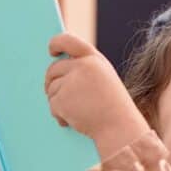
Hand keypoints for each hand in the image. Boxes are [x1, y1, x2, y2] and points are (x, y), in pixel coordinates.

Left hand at [45, 33, 149, 156]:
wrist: (119, 128)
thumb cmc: (114, 108)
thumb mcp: (104, 80)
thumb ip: (85, 70)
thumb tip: (59, 72)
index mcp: (94, 59)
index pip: (68, 41)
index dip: (56, 43)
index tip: (51, 50)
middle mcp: (81, 66)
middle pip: (53, 69)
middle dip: (51, 82)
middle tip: (57, 94)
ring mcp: (70, 82)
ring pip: (51, 89)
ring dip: (58, 102)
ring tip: (75, 113)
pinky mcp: (62, 99)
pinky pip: (52, 104)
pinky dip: (59, 115)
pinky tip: (72, 121)